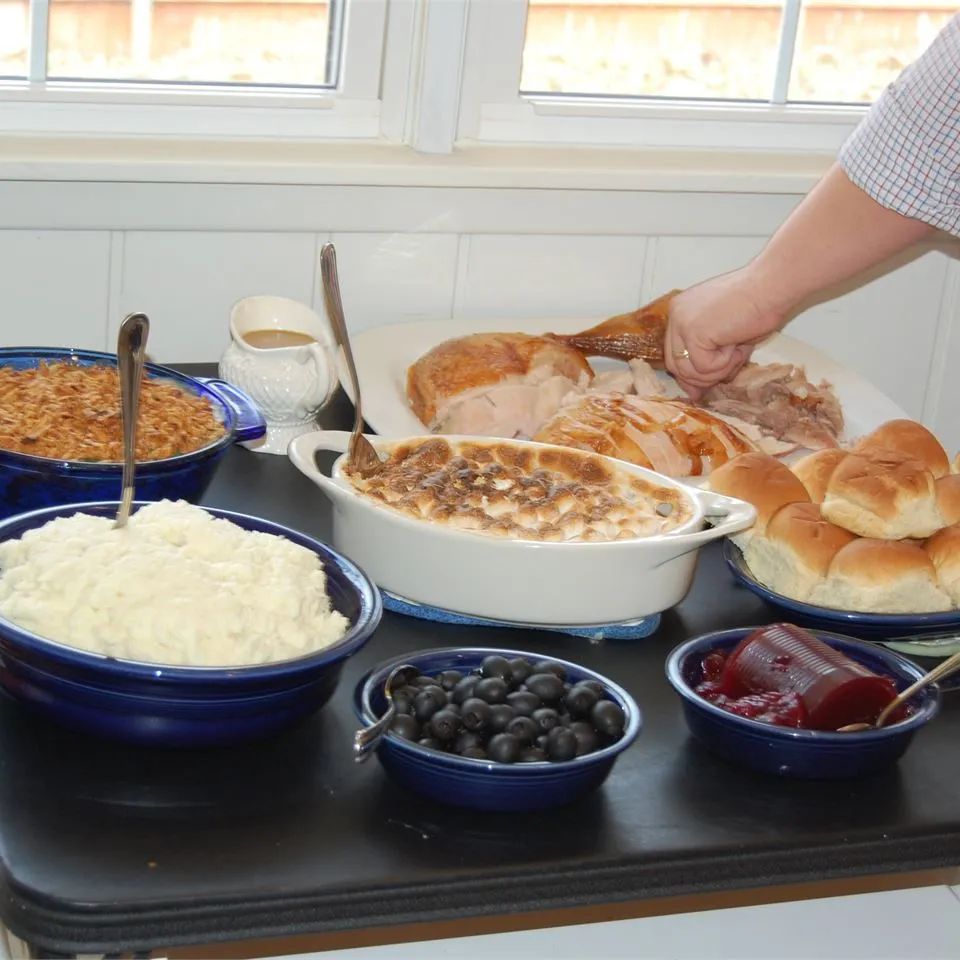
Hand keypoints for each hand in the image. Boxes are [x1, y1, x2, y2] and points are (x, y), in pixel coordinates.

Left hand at [664, 267, 785, 398]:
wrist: (773, 286)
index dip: (691, 373)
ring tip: (737, 351)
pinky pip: (705, 367)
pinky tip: (737, 343)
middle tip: (727, 373)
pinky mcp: (693, 332)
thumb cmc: (758, 307)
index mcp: (682, 312)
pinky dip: (726, 363)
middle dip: (702, 378)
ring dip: (718, 370)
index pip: (674, 354)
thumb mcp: (725, 338)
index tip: (706, 385)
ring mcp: (682, 323)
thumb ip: (708, 360)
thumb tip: (695, 393)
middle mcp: (676, 316)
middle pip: (676, 366)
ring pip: (689, 371)